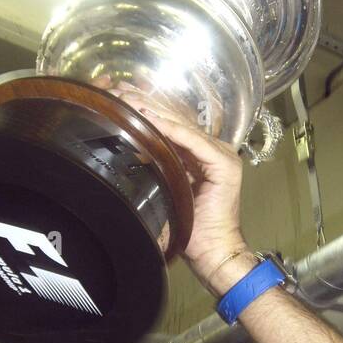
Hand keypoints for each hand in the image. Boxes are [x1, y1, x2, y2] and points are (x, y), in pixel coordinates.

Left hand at [115, 91, 247, 289]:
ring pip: (182, 126)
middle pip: (176, 121)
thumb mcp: (164, 191)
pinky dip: (170, 129)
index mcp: (198, 155)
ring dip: (153, 112)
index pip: (171, 125)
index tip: (120, 96)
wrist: (211, 252)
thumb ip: (155, 167)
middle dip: (146, 104)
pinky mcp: (224, 164)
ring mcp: (221, 155)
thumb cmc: (188, 230)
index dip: (146, 109)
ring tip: (128, 99)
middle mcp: (212, 150)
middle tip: (118, 90)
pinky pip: (192, 142)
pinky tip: (150, 118)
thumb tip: (128, 151)